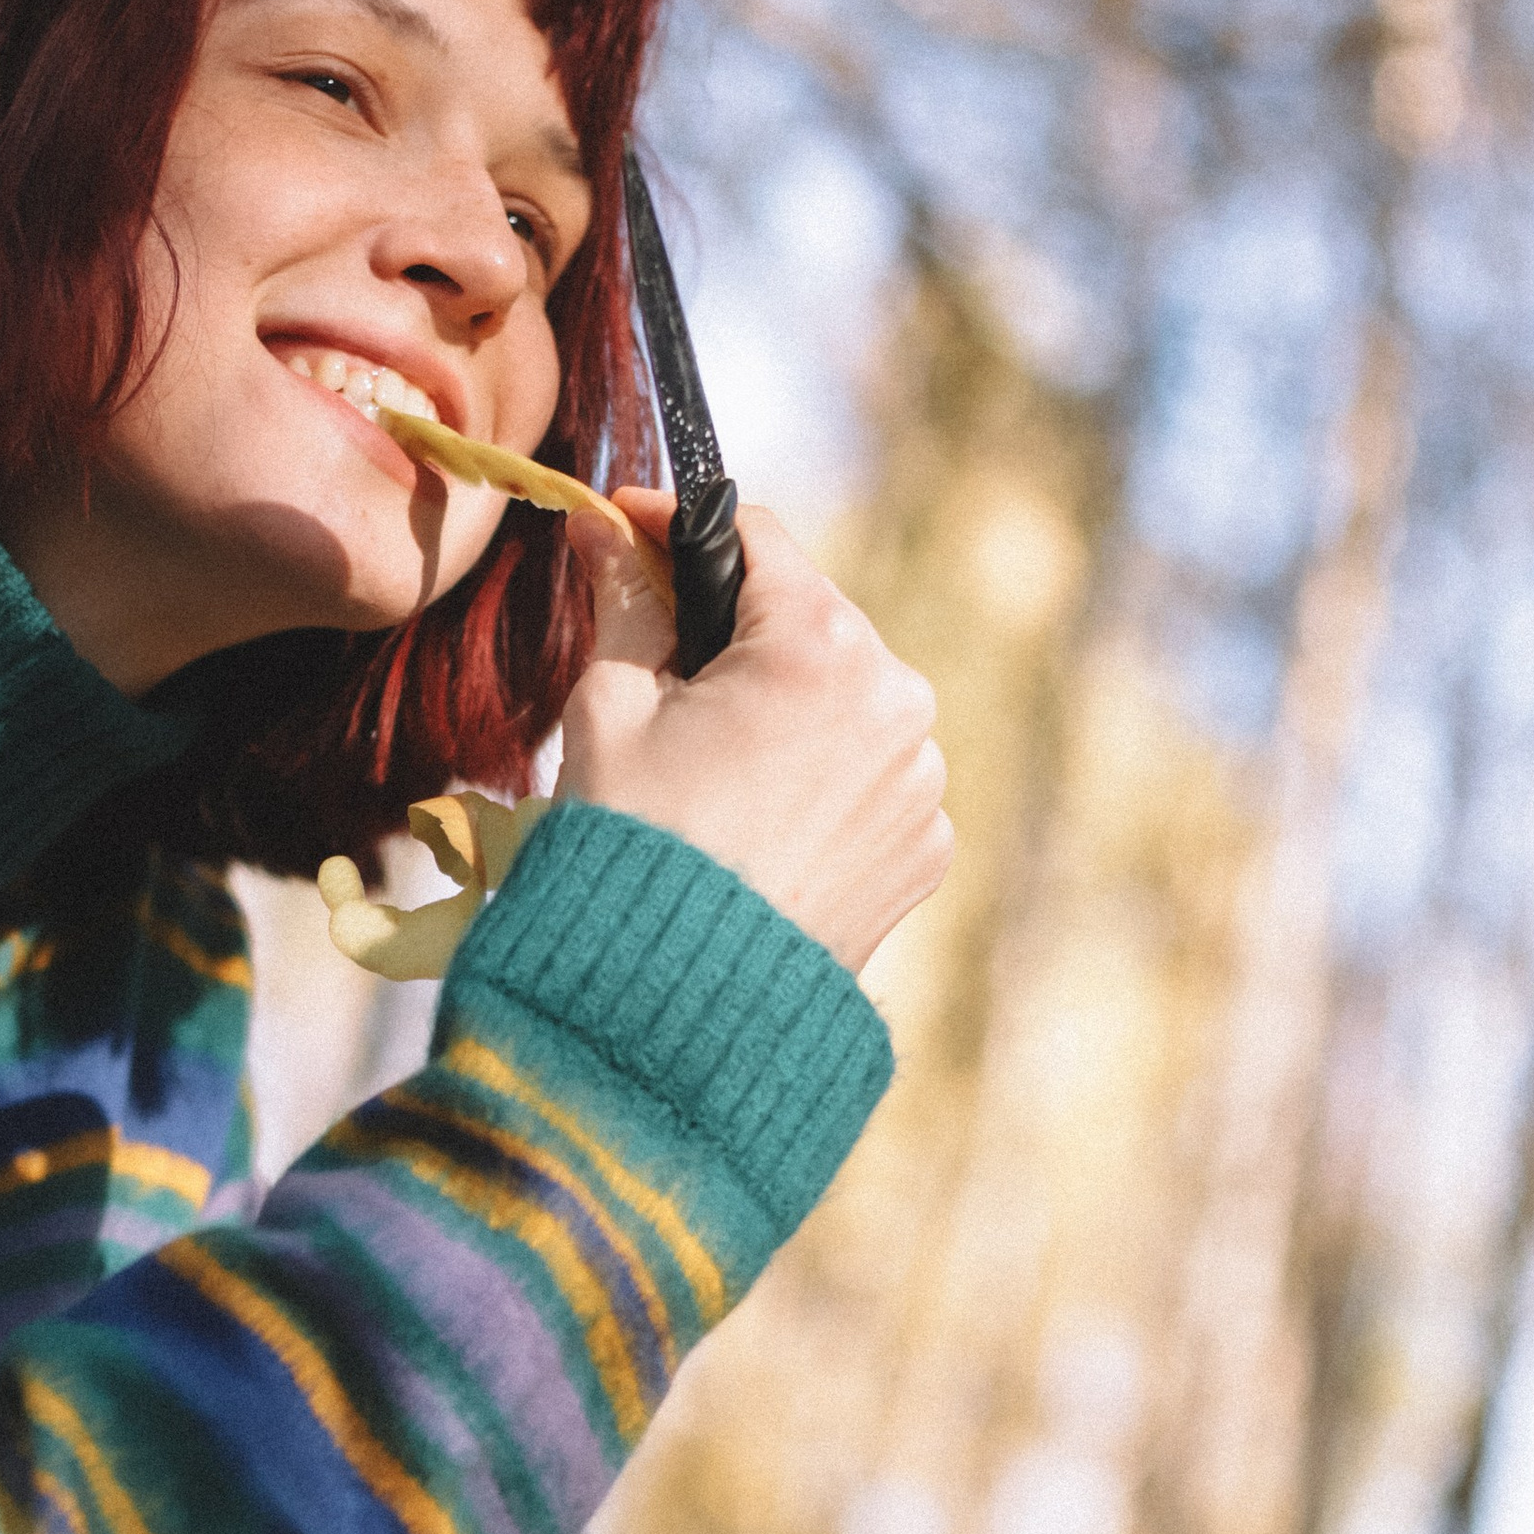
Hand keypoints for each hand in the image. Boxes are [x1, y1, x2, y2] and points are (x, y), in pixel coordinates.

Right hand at [557, 488, 952, 975]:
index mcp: (822, 645)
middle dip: (735, 632)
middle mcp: (898, 700)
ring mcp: (922, 781)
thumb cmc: (633, 844)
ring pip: (844, 703)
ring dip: (786, 710)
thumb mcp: (607, 706)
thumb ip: (625, 603)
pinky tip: (757, 824)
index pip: (754, 537)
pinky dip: (819, 784)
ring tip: (711, 768)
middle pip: (807, 622)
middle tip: (660, 665)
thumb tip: (608, 534)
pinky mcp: (926, 848)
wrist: (674, 1005)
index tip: (629, 531)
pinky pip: (869, 782)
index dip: (679, 528)